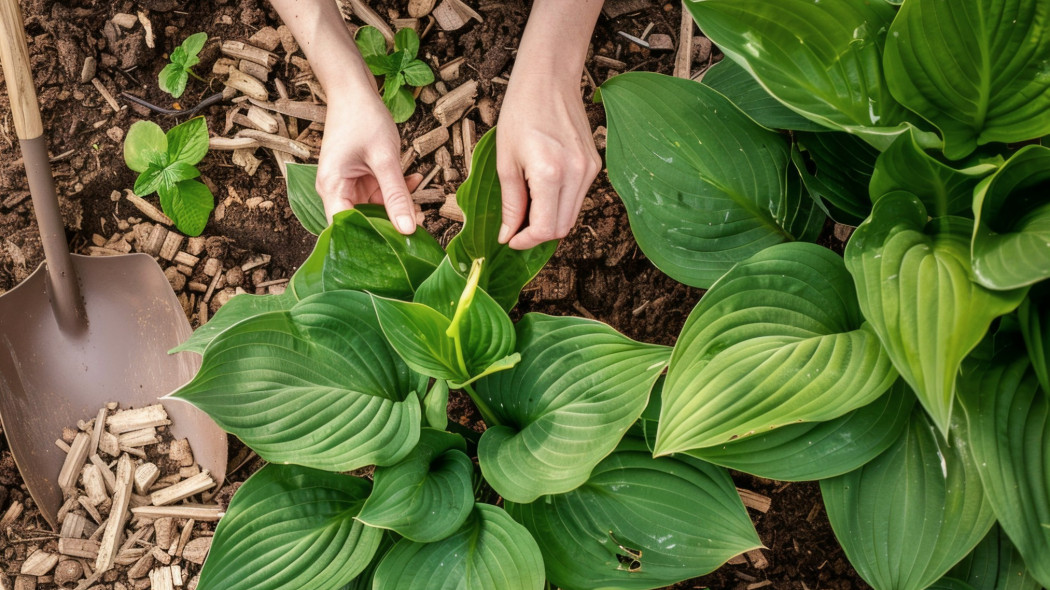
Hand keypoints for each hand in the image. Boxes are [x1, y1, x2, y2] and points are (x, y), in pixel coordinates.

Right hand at [314, 88, 418, 233]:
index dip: (369, 241)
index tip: (395, 247)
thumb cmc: (362, 117)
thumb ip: (396, 195)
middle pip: (362, 221)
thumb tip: (408, 229)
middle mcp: (336, 190)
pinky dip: (396, 189)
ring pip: (374, 207)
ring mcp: (348, 183)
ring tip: (421, 201)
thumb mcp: (384, 158)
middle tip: (419, 224)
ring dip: (397, 204)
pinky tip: (414, 179)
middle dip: (390, 223)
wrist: (355, 89)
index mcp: (332, 188)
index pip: (345, 229)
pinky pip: (379, 192)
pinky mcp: (359, 176)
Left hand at [496, 74, 601, 250]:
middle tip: (515, 229)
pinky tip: (541, 191)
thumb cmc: (521, 112)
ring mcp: (589, 170)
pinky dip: (559, 204)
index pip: (544, 229)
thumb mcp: (505, 161)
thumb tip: (507, 234)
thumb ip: (511, 203)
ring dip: (548, 220)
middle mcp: (576, 174)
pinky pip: (577, 197)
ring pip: (571, 215)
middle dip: (537, 235)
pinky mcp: (594, 164)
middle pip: (561, 228)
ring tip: (526, 207)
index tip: (509, 240)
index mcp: (550, 174)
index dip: (525, 241)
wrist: (549, 79)